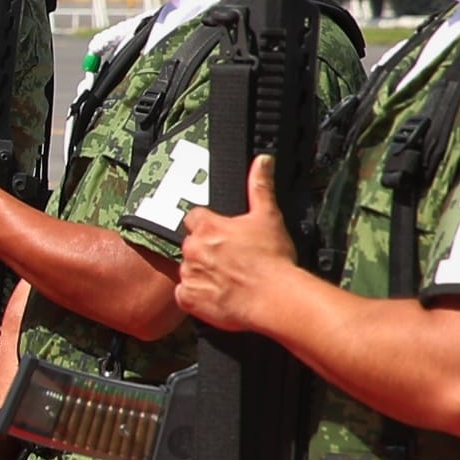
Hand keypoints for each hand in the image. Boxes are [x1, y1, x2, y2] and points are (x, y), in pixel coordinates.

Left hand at [174, 156, 297, 334]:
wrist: (275, 297)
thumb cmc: (273, 259)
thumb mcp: (269, 216)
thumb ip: (260, 186)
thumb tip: (262, 160)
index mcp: (207, 226)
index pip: (195, 217)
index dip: (208, 225)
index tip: (222, 234)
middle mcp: (192, 248)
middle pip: (191, 244)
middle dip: (205, 250)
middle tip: (229, 260)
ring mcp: (188, 274)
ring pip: (188, 269)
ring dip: (201, 272)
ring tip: (227, 279)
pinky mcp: (188, 298)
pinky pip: (184, 295)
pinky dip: (196, 296)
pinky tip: (217, 295)